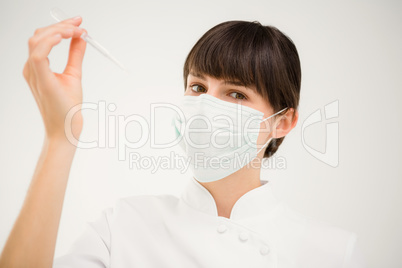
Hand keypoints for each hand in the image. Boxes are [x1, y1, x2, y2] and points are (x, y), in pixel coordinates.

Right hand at [23, 16, 86, 142]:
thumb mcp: (74, 73)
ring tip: (76, 31)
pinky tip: (64, 37)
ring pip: (37, 40)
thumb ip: (75, 54)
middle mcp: (32, 68)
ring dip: (58, 31)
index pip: (44, 38)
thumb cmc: (67, 106)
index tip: (78, 22)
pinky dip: (50, 42)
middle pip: (39, 36)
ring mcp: (34, 74)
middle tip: (79, 23)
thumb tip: (82, 37)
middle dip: (60, 25)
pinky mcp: (41, 80)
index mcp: (37, 67)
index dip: (60, 26)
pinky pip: (39, 54)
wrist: (66, 128)